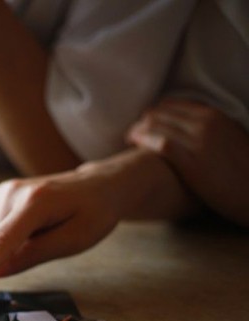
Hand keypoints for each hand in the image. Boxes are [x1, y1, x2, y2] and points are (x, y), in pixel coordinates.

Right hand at [0, 167, 123, 292]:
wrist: (96, 187)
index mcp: (35, 202)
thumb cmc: (93, 214)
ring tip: (38, 234)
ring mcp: (1, 192)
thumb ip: (36, 254)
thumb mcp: (76, 240)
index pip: (1, 241)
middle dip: (8, 259)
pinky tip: (20, 231)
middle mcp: (11, 192)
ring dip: (5, 249)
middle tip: (46, 244)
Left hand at [127, 99, 248, 225]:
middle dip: (142, 122)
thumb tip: (185, 128)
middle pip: (159, 113)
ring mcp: (198, 140)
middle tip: (132, 134)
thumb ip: (208, 128)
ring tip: (129, 140)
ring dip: (138, 131)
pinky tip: (134, 146)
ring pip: (156, 125)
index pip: (171, 105)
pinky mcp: (192, 160)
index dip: (154, 114)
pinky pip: (160, 143)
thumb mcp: (228, 137)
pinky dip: (143, 141)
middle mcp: (205, 123)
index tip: (144, 124)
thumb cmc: (241, 168)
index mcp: (214, 115)